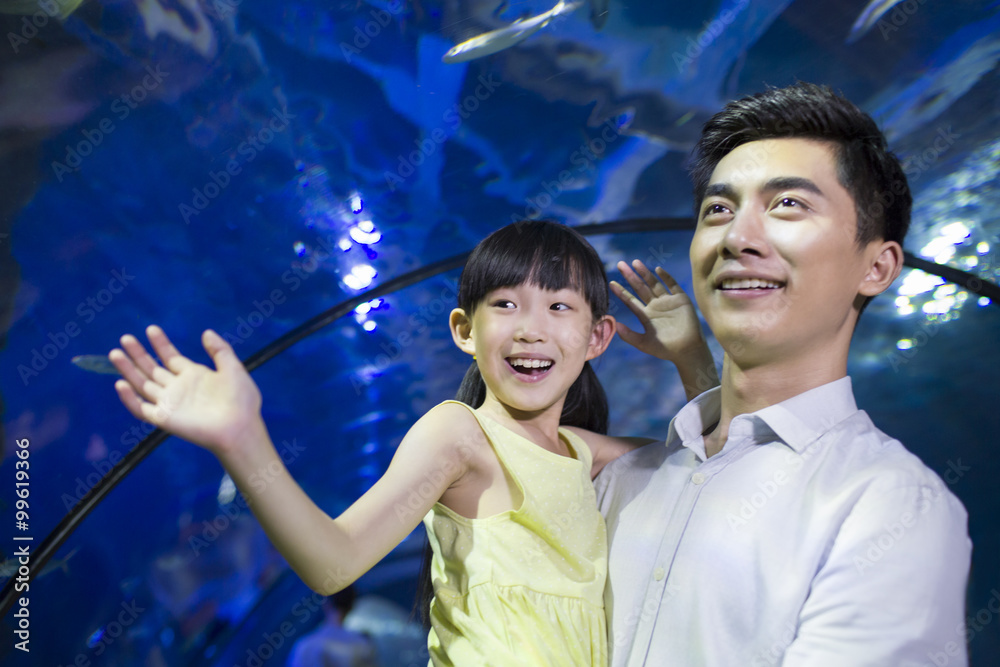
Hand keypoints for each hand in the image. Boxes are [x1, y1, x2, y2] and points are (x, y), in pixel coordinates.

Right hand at [109, 325, 262, 453]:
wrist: (240, 426)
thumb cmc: (241, 400)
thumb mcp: (233, 368)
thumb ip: (220, 350)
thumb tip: (206, 332)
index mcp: (193, 375)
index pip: (170, 356)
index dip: (160, 343)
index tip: (151, 329)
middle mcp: (178, 388)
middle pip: (151, 368)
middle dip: (138, 354)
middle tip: (125, 338)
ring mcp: (169, 403)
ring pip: (142, 385)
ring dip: (128, 370)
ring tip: (116, 353)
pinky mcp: (164, 418)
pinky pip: (141, 409)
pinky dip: (129, 399)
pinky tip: (122, 384)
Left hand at [610, 260, 704, 363]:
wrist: (688, 351)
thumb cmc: (666, 349)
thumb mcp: (644, 343)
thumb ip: (629, 336)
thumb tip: (615, 326)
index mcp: (646, 316)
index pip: (631, 301)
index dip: (621, 292)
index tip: (611, 283)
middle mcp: (655, 306)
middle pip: (640, 288)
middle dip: (630, 277)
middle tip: (620, 264)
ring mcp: (668, 301)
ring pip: (654, 284)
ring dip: (645, 273)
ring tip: (635, 262)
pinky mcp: (681, 299)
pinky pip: (672, 285)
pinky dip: (666, 277)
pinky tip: (657, 270)